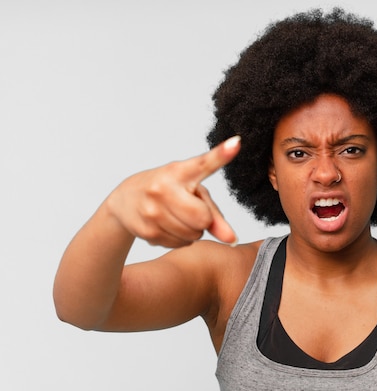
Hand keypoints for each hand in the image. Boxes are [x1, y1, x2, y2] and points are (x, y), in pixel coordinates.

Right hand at [105, 135, 240, 247]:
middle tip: (189, 209)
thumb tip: (232, 239)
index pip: (203, 164)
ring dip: (191, 231)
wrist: (124, 201)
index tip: (236, 144)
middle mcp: (163, 188)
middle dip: (202, 220)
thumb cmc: (168, 191)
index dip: (221, 155)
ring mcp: (152, 210)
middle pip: (203, 219)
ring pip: (193, 236)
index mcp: (179, 171)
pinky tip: (166, 225)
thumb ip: (215, 214)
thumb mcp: (192, 192)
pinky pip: (180, 244)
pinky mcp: (146, 230)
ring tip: (176, 216)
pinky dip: (179, 239)